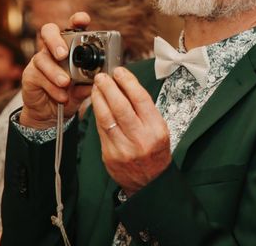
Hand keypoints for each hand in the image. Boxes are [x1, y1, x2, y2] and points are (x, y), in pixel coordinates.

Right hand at [20, 12, 93, 128]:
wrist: (50, 115)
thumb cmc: (70, 94)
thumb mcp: (84, 89)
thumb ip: (90, 82)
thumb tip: (101, 79)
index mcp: (70, 47)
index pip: (72, 27)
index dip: (77, 20)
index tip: (83, 20)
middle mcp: (53, 49)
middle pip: (48, 31)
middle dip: (55, 40)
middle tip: (63, 54)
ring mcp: (40, 60)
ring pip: (43, 58)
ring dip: (55, 71)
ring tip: (66, 83)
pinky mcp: (30, 75)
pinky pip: (38, 76)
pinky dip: (52, 87)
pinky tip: (62, 96)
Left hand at [91, 67, 170, 194]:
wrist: (150, 183)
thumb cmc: (155, 152)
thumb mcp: (159, 129)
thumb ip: (144, 110)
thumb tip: (125, 85)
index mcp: (156, 129)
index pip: (141, 99)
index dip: (128, 82)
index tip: (120, 72)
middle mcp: (140, 139)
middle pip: (121, 106)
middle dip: (109, 88)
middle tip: (102, 77)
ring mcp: (123, 148)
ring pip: (106, 117)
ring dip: (99, 99)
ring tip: (96, 87)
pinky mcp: (109, 155)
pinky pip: (101, 130)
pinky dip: (97, 114)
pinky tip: (96, 104)